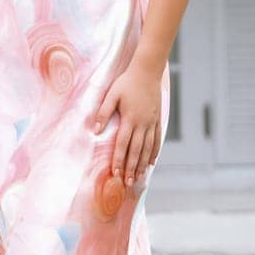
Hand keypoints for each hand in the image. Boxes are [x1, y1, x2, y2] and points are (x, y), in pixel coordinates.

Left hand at [92, 63, 163, 186]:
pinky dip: (154, 152)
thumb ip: (103, 112)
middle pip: (136, 151)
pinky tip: (152, 162)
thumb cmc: (126, 82)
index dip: (119, 160)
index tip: (116, 173)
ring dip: (143, 164)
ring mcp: (152, 122)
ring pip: (148, 148)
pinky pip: (157, 140)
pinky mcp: (157, 119)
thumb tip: (96, 130)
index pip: (123, 144)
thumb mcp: (111, 94)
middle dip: (131, 168)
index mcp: (129, 119)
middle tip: (128, 183)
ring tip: (139, 177)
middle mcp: (142, 123)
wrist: (147, 71)